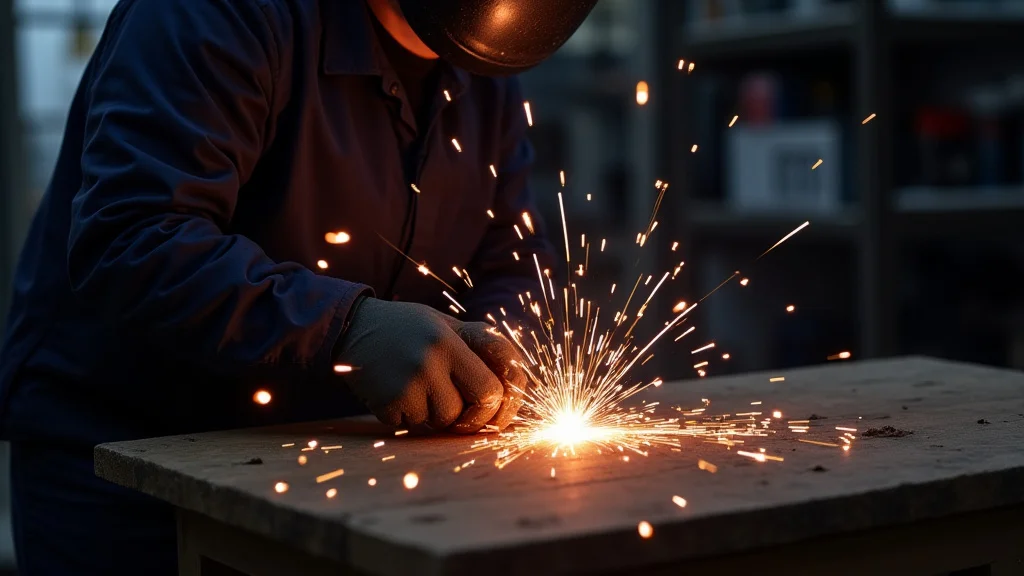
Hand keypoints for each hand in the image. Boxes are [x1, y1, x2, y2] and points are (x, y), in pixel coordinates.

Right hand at [335, 298, 525, 432]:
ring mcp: (407, 384)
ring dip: (438, 414)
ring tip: (420, 387)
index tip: (496, 409)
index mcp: (451, 341)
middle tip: (463, 411)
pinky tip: (399, 392)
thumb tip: (516, 386)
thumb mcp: (448, 326)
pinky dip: (412, 417)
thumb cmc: (411, 328)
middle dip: (473, 418)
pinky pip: (415, 426)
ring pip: (443, 422)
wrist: (352, 327)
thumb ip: (482, 350)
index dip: (502, 406)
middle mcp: (430, 361)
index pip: (494, 388)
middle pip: (473, 412)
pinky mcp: (387, 404)